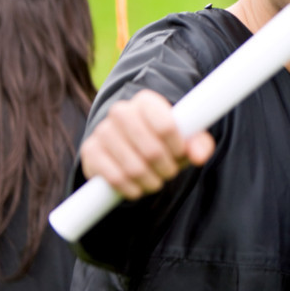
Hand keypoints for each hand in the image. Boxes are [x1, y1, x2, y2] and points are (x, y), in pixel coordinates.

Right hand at [79, 90, 215, 199]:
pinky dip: (132, 189)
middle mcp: (120, 111)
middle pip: (151, 150)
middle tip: (170, 172)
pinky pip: (115, 178)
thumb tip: (199, 156)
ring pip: (133, 168)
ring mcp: (102, 131)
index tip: (181, 154)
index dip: (178, 147)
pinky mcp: (90, 151)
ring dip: (151, 181)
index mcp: (146, 101)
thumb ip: (198, 143)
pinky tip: (138, 187)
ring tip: (156, 180)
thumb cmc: (163, 141)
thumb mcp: (184, 139)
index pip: (166, 126)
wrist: (128, 146)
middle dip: (166, 168)